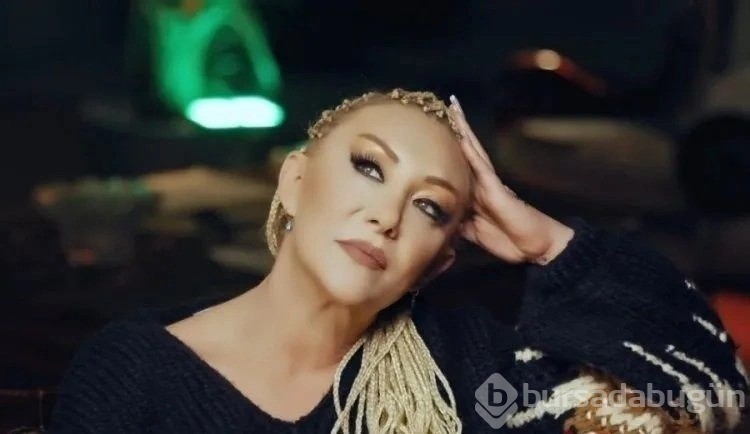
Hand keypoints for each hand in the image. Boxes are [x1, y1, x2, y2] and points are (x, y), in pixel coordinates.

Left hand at [449, 96, 573, 264]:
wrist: (534, 247)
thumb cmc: (508, 240)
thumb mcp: (474, 233)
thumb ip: (458, 222)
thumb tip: (439, 218)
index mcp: (476, 193)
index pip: (460, 165)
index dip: (449, 148)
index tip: (435, 131)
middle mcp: (482, 183)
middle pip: (466, 150)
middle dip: (456, 129)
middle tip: (446, 106)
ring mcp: (489, 183)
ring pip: (473, 151)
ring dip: (464, 130)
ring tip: (454, 108)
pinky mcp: (497, 189)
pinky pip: (481, 166)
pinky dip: (471, 152)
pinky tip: (462, 137)